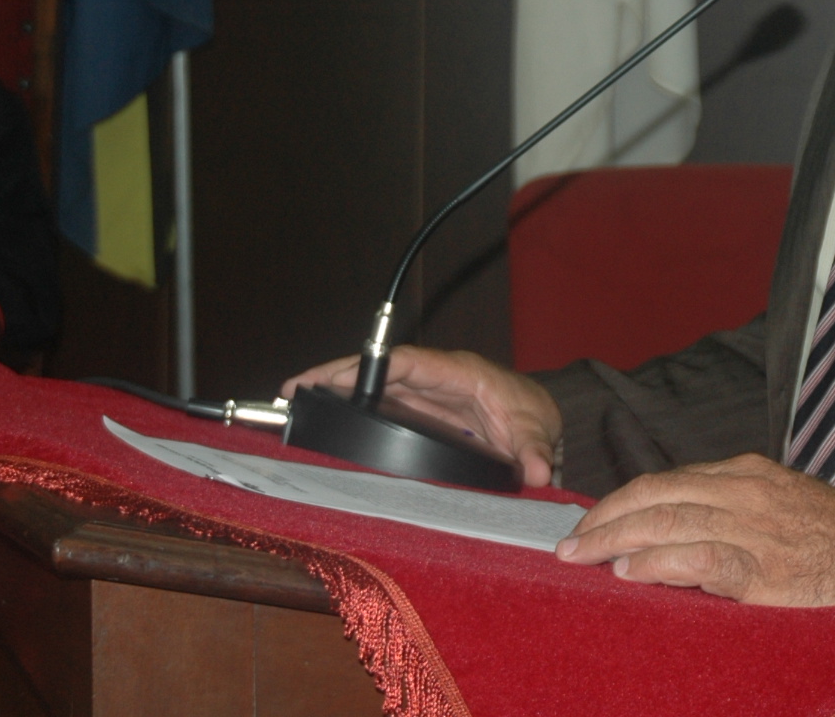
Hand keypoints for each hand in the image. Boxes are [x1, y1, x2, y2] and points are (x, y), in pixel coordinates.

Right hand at [282, 346, 563, 487]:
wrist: (541, 417)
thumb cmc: (534, 414)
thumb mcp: (536, 431)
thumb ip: (535, 451)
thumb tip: (537, 471)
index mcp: (459, 373)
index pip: (408, 363)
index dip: (370, 367)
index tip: (335, 377)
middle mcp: (436, 378)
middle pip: (380, 371)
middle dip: (336, 375)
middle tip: (293, 388)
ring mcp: (427, 393)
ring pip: (376, 385)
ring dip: (338, 389)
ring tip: (297, 399)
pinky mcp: (422, 410)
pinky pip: (384, 403)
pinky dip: (354, 407)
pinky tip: (327, 417)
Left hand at [557, 453, 834, 605]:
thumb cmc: (834, 537)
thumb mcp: (782, 501)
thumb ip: (733, 506)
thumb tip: (678, 524)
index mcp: (745, 475)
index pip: (666, 481)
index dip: (621, 502)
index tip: (591, 522)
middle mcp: (743, 494)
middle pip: (657, 496)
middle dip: (606, 520)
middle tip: (569, 544)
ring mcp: (753, 531)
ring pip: (670, 522)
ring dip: (617, 541)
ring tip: (584, 558)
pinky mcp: (764, 572)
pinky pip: (702, 560)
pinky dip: (661, 563)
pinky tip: (632, 573)